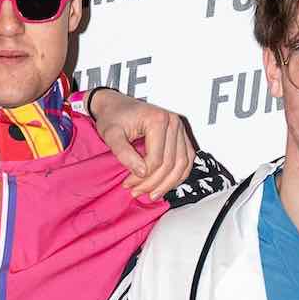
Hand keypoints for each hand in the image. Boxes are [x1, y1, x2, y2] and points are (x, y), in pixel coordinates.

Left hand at [89, 86, 195, 200]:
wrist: (115, 104)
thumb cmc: (113, 116)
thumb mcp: (111, 134)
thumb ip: (124, 153)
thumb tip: (141, 172)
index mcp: (157, 119)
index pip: (156, 159)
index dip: (142, 177)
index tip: (128, 184)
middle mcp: (173, 122)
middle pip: (170, 164)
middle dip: (153, 183)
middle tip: (136, 192)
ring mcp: (180, 128)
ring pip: (182, 165)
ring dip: (168, 184)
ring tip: (152, 195)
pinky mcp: (181, 135)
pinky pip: (187, 159)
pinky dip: (179, 175)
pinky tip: (166, 185)